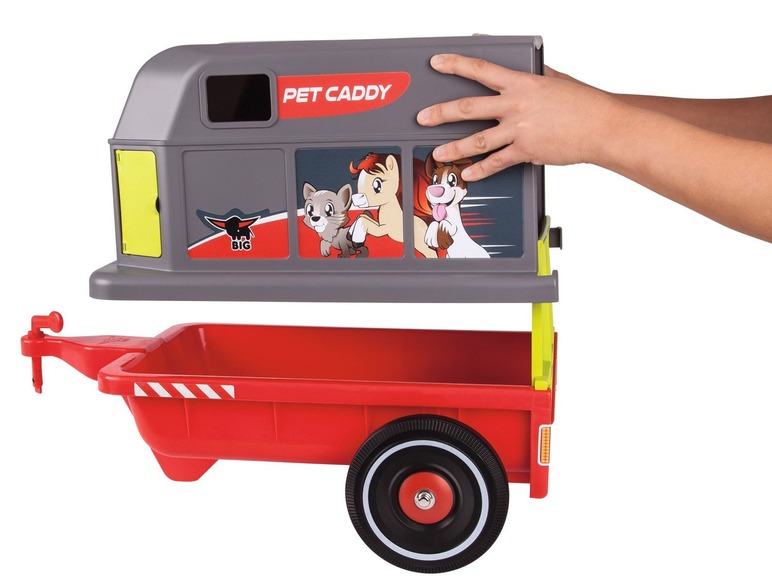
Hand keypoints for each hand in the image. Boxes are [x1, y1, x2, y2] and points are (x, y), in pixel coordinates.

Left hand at [417, 53, 620, 179]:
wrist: (602, 126)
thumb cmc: (581, 101)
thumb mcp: (553, 75)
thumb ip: (526, 66)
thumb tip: (506, 50)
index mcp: (521, 82)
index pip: (480, 69)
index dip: (455, 64)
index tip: (436, 62)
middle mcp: (516, 105)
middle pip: (468, 108)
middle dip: (441, 113)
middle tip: (423, 118)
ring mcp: (519, 129)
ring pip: (477, 140)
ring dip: (454, 147)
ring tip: (439, 153)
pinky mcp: (526, 150)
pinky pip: (497, 162)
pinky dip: (481, 169)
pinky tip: (470, 173)